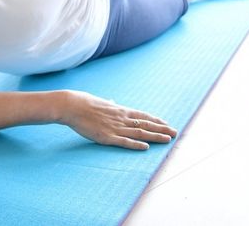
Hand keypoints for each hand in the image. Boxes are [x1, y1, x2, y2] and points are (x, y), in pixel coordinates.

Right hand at [60, 90, 176, 150]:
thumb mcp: (100, 102)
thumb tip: (112, 101)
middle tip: (175, 132)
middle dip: (161, 129)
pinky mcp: (106, 137)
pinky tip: (146, 147)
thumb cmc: (84, 103)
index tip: (167, 123)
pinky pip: (124, 142)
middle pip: (146, 124)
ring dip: (154, 137)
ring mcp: (115, 127)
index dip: (156, 120)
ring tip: (167, 139)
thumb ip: (109, 104)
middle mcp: (121, 118)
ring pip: (139, 133)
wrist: (72, 105)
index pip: (143, 115)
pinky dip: (136, 145)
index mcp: (120, 109)